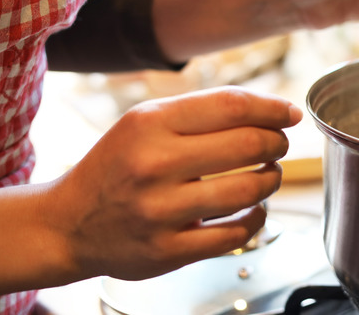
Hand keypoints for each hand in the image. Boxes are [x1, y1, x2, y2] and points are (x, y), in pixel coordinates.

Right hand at [52, 86, 300, 279]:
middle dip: (278, 143)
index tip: (291, 114)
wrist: (68, 223)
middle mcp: (153, 165)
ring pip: (249, 190)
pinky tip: (255, 209)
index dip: (273, 108)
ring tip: (268, 173)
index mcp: (149, 124)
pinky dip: (258, 218)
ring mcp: (160, 211)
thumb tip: (276, 111)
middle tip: (280, 145)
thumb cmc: (119, 165)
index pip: (232, 106)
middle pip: (248, 144)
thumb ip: (204, 112)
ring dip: (271, 179)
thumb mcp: (145, 123)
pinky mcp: (168, 251)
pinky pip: (236, 234)